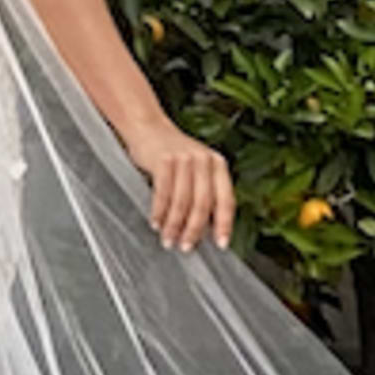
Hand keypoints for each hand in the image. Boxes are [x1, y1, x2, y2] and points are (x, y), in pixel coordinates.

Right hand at [135, 116, 233, 252]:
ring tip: (169, 240)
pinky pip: (163, 193)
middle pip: (203, 203)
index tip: (221, 244)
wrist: (148, 128)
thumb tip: (206, 230)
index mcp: (218, 164)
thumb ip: (204, 193)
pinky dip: (159, 212)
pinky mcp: (164, 160)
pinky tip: (156, 223)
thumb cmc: (173, 154)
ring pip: (182, 201)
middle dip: (194, 230)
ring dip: (174, 225)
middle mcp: (204, 160)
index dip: (225, 224)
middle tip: (186, 246)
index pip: (227, 199)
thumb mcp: (197, 170)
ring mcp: (184, 159)